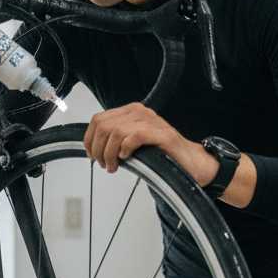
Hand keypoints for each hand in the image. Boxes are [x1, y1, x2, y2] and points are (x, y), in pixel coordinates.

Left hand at [83, 102, 215, 179]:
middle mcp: (139, 112)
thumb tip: (93, 149)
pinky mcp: (161, 134)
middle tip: (103, 164)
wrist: (188, 162)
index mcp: (131, 112)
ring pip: (115, 132)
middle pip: (104, 126)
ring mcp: (151, 121)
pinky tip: (127, 158)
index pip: (98, 119)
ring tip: (113, 166)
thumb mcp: (131, 143)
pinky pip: (133, 137)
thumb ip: (114, 140)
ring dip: (109, 153)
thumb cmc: (160, 154)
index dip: (89, 139)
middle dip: (98, 149)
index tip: (90, 154)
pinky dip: (125, 149)